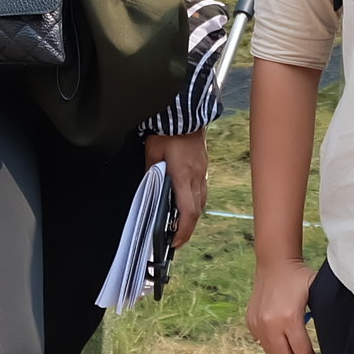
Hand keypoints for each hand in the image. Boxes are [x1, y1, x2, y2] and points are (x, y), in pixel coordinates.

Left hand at [146, 130, 207, 247]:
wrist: (186, 112)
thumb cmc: (169, 130)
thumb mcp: (152, 150)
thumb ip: (151, 170)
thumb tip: (149, 184)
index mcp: (183, 176)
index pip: (188, 211)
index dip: (183, 230)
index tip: (175, 241)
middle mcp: (196, 176)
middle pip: (197, 210)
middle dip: (187, 228)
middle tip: (176, 238)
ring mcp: (202, 171)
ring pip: (201, 200)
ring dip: (192, 215)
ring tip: (181, 222)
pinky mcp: (203, 165)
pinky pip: (202, 189)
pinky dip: (195, 200)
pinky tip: (187, 200)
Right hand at [247, 256, 319, 353]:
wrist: (275, 262)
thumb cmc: (299, 277)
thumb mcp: (317, 294)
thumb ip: (325, 315)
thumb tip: (338, 336)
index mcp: (290, 318)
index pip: (301, 352)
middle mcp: (271, 323)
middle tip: (302, 350)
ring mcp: (258, 323)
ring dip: (282, 351)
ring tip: (290, 340)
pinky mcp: (250, 321)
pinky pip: (261, 342)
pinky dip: (270, 341)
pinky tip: (278, 330)